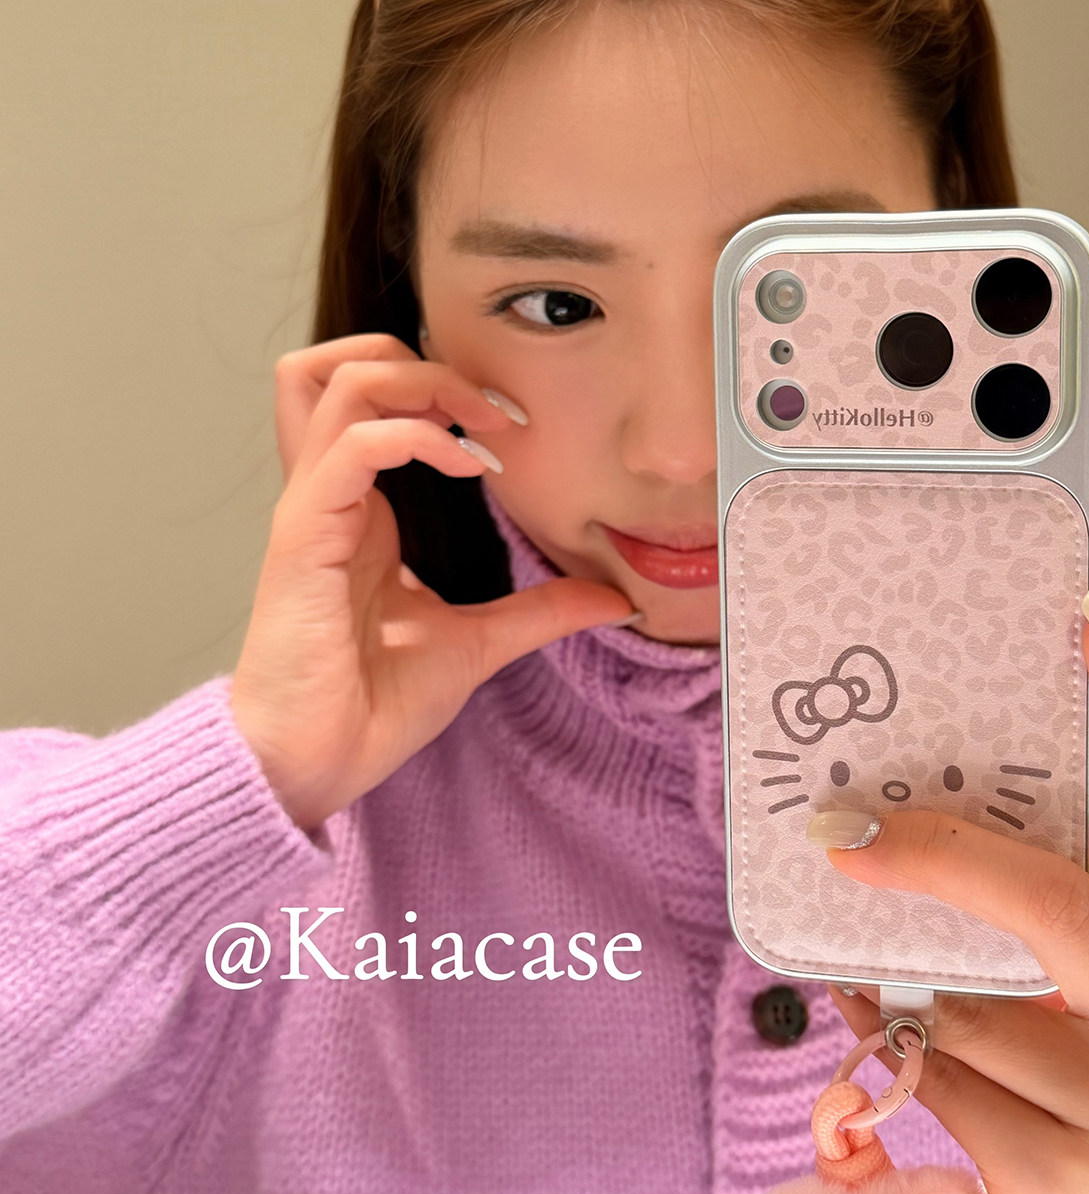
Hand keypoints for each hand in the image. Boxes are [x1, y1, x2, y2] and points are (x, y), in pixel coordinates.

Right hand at [232, 333, 634, 832]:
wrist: (317, 764)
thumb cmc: (371, 705)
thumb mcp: (479, 643)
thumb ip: (540, 611)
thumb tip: (613, 600)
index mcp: (362, 511)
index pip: (377, 400)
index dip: (446, 390)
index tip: (516, 432)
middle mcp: (332, 496)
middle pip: (349, 366)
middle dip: (431, 363)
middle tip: (500, 414)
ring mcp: (313, 509)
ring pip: (338, 381)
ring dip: (422, 381)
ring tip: (483, 426)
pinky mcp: (303, 536)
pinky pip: (351, 447)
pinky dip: (415, 435)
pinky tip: (467, 466)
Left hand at [818, 592, 1088, 1193]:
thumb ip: (1038, 908)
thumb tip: (899, 820)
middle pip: (1064, 913)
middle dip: (943, 863)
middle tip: (845, 829)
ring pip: (973, 1011)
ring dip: (898, 982)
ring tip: (861, 960)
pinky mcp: (1074, 1177)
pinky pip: (942, 1081)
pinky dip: (887, 1044)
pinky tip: (877, 1028)